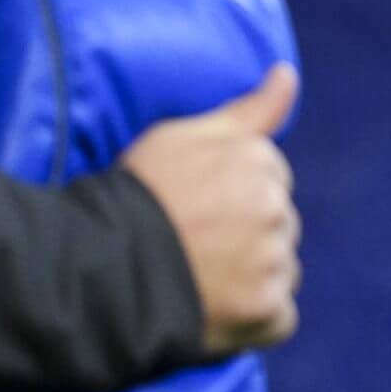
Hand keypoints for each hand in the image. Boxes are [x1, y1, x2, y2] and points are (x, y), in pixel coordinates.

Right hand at [120, 64, 300, 350]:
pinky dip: (256, 318)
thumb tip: (287, 73)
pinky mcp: (265, 310)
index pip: (271, 180)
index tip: (197, 207)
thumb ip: (247, 109)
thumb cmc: (139, 193)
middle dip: (248, 235)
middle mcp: (276, 208)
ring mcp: (272, 262)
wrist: (103, 265)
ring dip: (255, 277)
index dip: (231, 196)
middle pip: (280, 225)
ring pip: (282, 269)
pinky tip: (218, 307)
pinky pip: (279, 316)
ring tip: (203, 277)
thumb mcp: (183, 135)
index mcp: (261, 162)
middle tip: (196, 244)